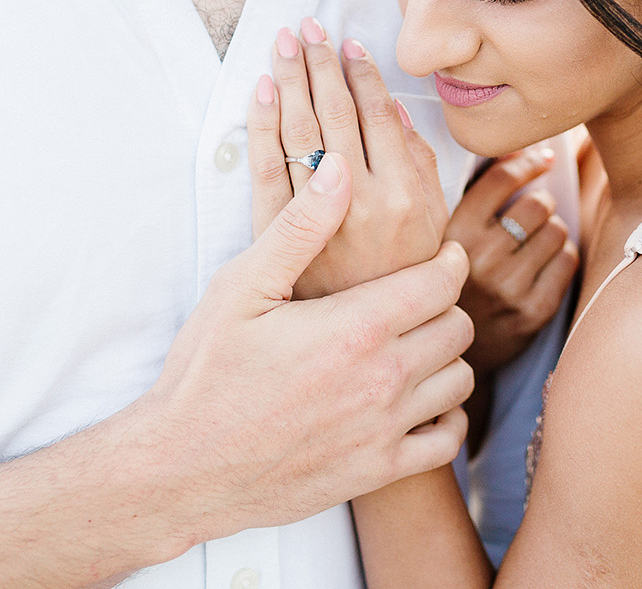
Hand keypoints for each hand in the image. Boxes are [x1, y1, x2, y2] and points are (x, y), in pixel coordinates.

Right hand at [125, 154, 474, 557]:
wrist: (182, 466)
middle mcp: (382, 378)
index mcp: (356, 326)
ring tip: (417, 345)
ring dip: (446, 358)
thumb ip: (300, 226)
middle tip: (420, 299)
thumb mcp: (243, 286)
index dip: (448, 261)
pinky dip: (445, 416)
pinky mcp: (378, 470)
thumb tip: (339, 170)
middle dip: (445, 305)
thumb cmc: (206, 372)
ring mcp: (384, 429)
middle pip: (457, 326)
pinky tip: (420, 402)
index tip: (442, 256)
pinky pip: (447, 439)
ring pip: (459, 379)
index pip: (442, 281)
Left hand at [247, 18, 447, 297]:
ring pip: (299, 132)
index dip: (361, 74)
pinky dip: (262, 125)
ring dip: (290, 79)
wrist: (362, 346)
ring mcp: (315, 219)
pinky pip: (266, 169)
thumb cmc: (401, 281)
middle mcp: (360, 202)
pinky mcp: (278, 236)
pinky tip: (263, 90)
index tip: (348, 43)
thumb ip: (421, 168)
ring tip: (285, 42)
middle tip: (308, 26)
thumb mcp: (433, 227)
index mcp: (405, 196)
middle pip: (335, 114)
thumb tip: (398, 114)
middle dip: (320, 64)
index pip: (378, 116)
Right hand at [447, 148, 579, 377]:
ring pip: (557, 231)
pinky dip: (562, 255)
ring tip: (536, 240)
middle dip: (542, 202)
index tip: (543, 158)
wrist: (444, 349)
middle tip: (534, 211)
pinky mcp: (533, 312)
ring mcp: (508, 289)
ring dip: (553, 229)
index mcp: (452, 235)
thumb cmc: (450, 280)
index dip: (528, 161)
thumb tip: (520, 146)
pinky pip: (567, 262)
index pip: (501, 179)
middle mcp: (479, 261)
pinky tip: (546, 261)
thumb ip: (472, 197)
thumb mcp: (443, 237)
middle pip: (537, 204)